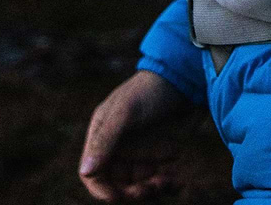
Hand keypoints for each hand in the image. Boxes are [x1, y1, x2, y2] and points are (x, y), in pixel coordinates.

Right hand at [78, 68, 193, 200]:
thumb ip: (105, 140)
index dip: (103, 189)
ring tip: (168, 180)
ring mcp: (140, 150)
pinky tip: (178, 181)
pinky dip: (167, 184)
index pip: (92, 173)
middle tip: (150, 187)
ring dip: (152, 188)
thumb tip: (85, 171)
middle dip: (132, 191)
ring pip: (139, 185)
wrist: (185, 77)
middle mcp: (118, 146)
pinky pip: (159, 179)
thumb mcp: (126, 113)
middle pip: (117, 184)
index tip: (120, 195)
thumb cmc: (150, 90)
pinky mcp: (160, 153)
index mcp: (102, 134)